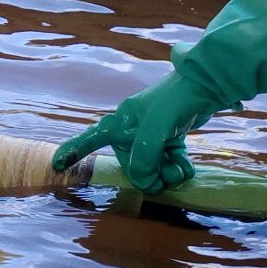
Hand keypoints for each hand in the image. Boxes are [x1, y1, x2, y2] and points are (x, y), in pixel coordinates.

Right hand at [52, 73, 226, 193]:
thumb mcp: (158, 125)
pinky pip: (167, 159)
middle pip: (130, 161)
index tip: (57, 164)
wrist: (209, 85)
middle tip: (160, 182)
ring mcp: (152, 133)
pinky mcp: (170, 136)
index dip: (75, 151)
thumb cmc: (178, 99)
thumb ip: (145, 153)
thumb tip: (140, 177)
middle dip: (144, 175)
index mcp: (123, 120)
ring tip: (178, 172)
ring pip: (151, 163)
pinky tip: (185, 168)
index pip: (93, 137)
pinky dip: (176, 167)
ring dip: (164, 173)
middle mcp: (134, 127)